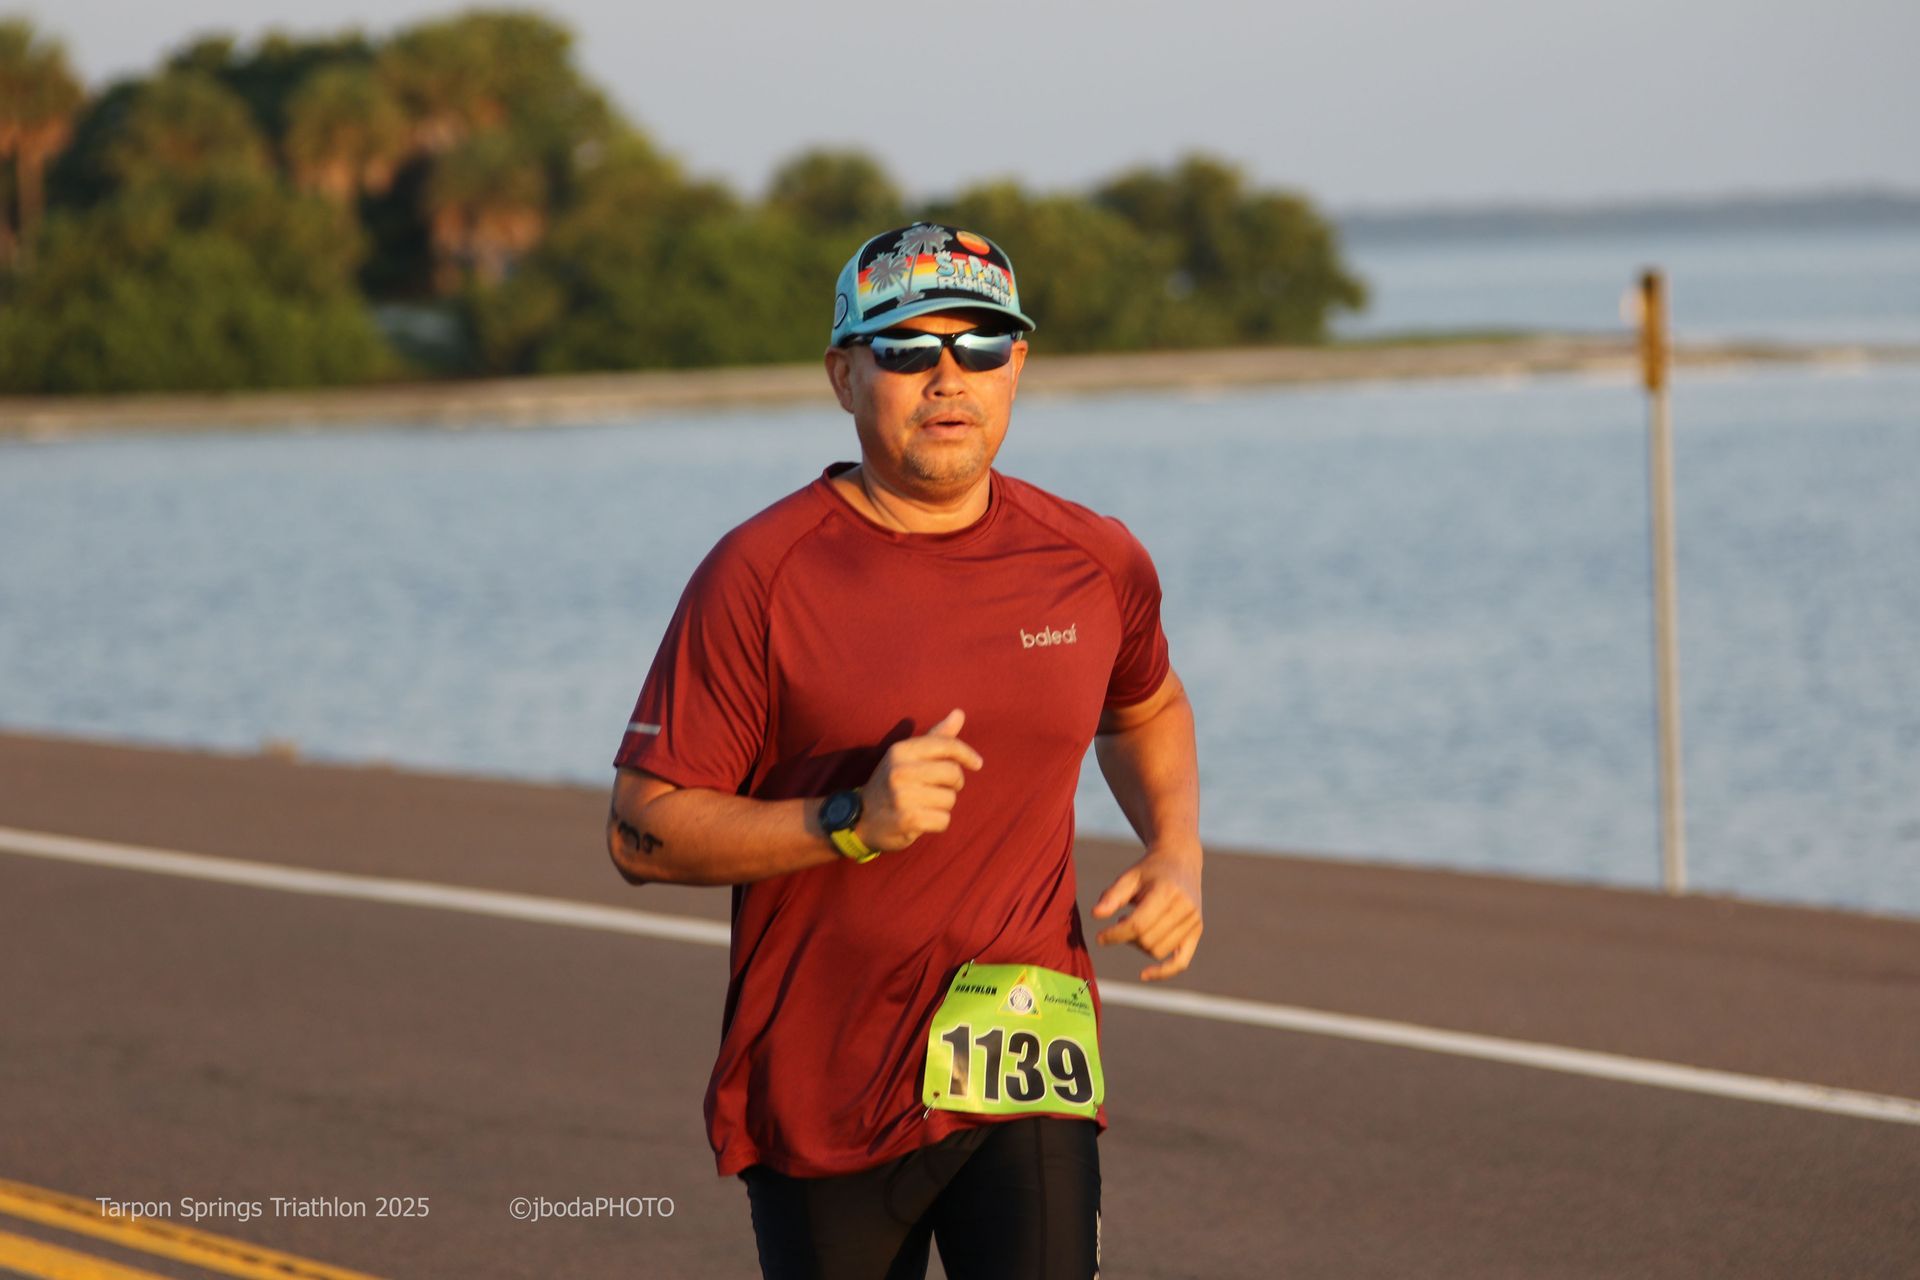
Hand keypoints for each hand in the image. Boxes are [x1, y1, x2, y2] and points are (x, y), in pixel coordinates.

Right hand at [858, 709, 983, 851]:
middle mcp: (899, 770)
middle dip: (954, 784)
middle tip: (940, 788)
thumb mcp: (908, 756)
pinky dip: (938, 823)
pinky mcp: (906, 820)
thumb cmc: (893, 783)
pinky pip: (944, 820)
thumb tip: (959, 713)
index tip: (977, 763)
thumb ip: (936, 736)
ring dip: (943, 805)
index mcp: (901, 750)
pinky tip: (923, 820)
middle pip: (953, 773)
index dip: (967, 754)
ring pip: (950, 799)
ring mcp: (902, 796)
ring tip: (924, 805)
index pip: (946, 745)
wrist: (860, 819)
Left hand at [1092, 849, 1203, 981]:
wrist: (1180, 861)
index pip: (1138, 924)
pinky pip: (1181, 962)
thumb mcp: (1129, 876)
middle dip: (1126, 938)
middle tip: (1120, 922)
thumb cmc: (1150, 870)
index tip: (1099, 937)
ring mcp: (1194, 921)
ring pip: (1158, 951)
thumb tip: (1096, 915)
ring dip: (1139, 945)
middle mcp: (1185, 908)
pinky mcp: (1196, 932)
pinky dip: (1163, 972)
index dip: (1115, 934)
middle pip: (1147, 940)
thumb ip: (1112, 895)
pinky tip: (1144, 975)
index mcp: (1167, 892)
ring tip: (1134, 926)